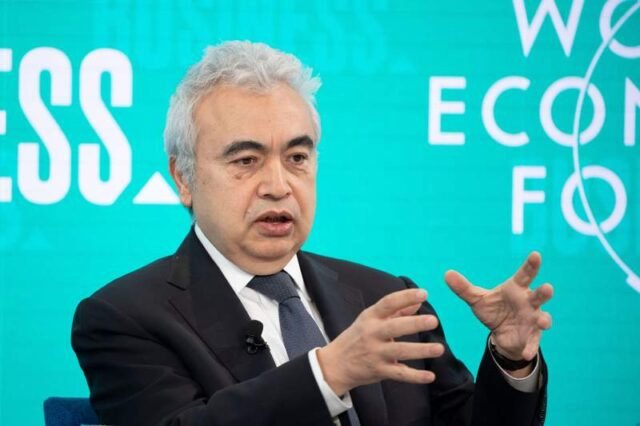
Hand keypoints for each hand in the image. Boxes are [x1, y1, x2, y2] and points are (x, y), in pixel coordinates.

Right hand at [317, 289, 444, 394]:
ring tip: (439, 349)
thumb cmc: (358, 337)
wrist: (335, 364)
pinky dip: (415, 377)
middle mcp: (372, 333)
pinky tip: (430, 377)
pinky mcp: (379, 371)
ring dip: (420, 351)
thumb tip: (418, 301)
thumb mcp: (371, 320)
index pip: (388, 303)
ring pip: (400, 351)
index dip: (405, 297)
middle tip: (434, 321)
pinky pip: (399, 374)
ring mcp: (375, 353)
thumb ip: (397, 311)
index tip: (424, 293)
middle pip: (394, 327)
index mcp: (370, 317)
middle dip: (414, 324)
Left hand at [444, 252, 552, 362]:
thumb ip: (464, 288)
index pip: (524, 275)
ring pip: (543, 317)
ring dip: (544, 319)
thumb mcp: (478, 299)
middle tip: (548, 287)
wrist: (501, 333)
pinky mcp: (532, 337)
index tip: (535, 255)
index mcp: (516, 289)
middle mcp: (528, 302)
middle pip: (539, 295)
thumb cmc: (494, 309)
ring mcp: (533, 319)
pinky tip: (526, 354)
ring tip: (542, 321)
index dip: (531, 265)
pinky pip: (533, 343)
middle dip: (544, 292)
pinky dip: (530, 348)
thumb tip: (447, 273)